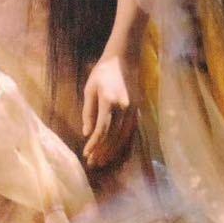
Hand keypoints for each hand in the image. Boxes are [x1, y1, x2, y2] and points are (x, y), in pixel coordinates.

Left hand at [79, 52, 135, 170]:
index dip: (94, 144)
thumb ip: (88, 112)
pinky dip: (123, 144)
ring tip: (103, 161)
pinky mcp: (137, 110)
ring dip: (113, 151)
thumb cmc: (103, 73)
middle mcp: (124, 108)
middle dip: (102, 152)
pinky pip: (131, 132)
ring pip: (124, 137)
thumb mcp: (89, 89)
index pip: (102, 129)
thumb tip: (87, 133)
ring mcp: (133, 110)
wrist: (124, 59)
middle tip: (93, 163)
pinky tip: (116, 151)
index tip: (86, 154)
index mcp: (109, 101)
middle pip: (113, 137)